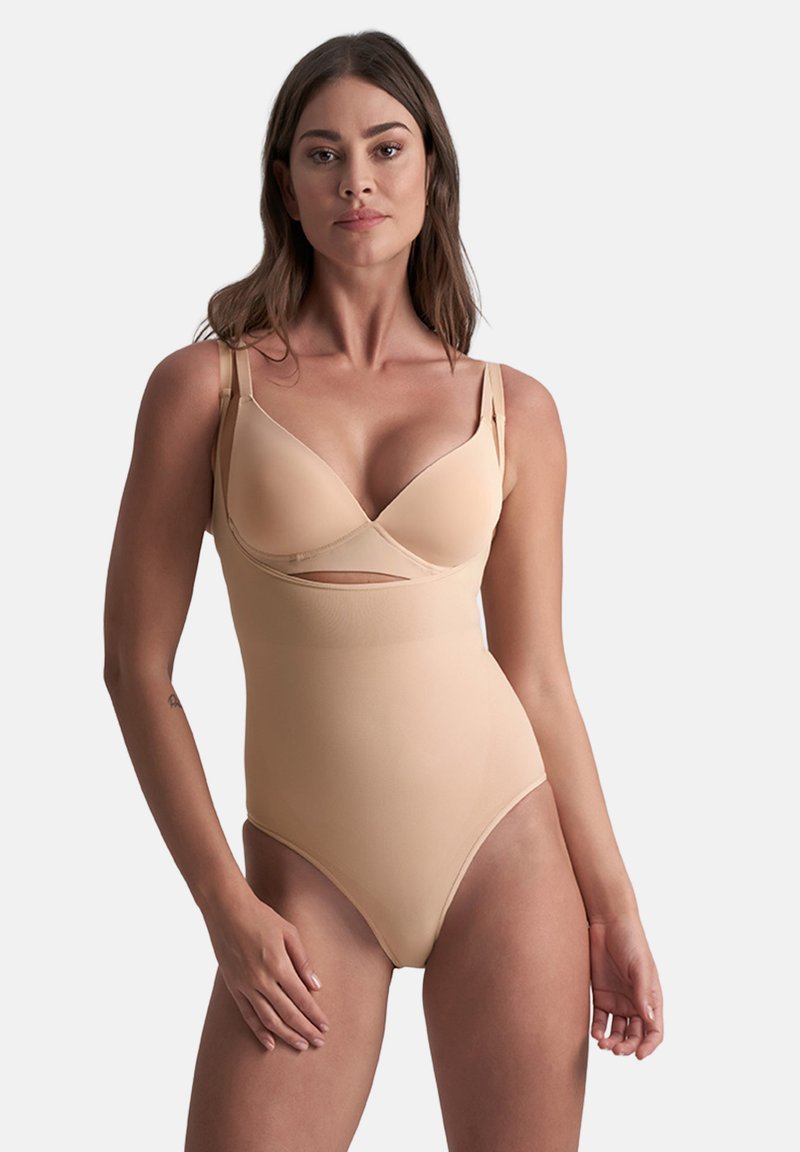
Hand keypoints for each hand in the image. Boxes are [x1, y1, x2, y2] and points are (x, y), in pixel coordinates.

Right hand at [203, 888, 330, 1051]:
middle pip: (288, 1013)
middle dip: (305, 1030)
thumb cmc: (261, 916)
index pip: (302, 998)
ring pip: (268, 1020)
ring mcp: (246, 986)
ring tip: (301, 1045)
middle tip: (319, 1042)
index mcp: (279, 965)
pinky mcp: (234, 987)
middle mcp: (262, 980)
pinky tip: (269, 1043)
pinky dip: (259, 1031)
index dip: (315, 1015)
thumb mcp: (289, 932)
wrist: (226, 910)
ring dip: (286, 1035)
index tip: (325, 1027)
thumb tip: (316, 986)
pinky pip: (247, 1015)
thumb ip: (303, 960)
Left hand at [588, 914, 662, 1058]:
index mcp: (651, 998)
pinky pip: (600, 1018)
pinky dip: (598, 1029)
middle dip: (627, 1046)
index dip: (649, 1046)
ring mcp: (617, 1000)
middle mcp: (635, 1003)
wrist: (607, 923)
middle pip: (634, 1035)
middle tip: (616, 1049)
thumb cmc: (630, 941)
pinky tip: (595, 1033)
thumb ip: (643, 993)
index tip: (639, 1055)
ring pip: (617, 1030)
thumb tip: (649, 1020)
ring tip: (603, 1044)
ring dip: (612, 1041)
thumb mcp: (639, 967)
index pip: (654, 1031)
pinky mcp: (600, 995)